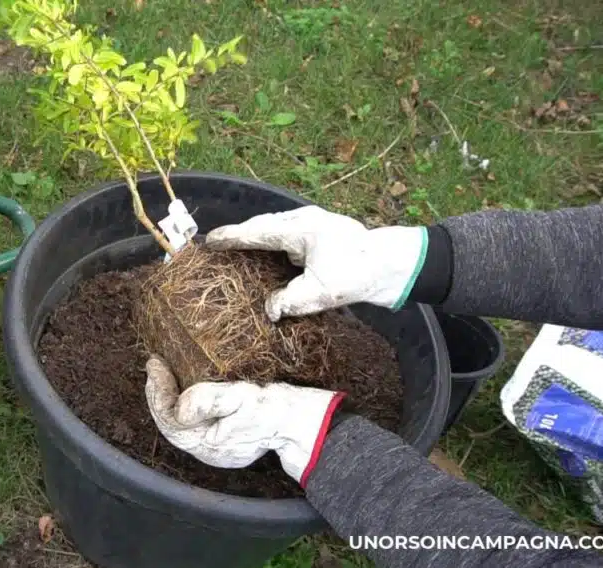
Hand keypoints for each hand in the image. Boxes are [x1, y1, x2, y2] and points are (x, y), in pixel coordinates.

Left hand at [144, 355, 343, 485]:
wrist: (301, 423)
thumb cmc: (274, 409)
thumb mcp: (243, 398)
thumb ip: (209, 401)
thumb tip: (179, 407)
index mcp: (208, 444)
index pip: (170, 419)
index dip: (158, 392)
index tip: (155, 364)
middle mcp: (207, 452)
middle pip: (170, 425)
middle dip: (157, 396)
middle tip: (153, 368)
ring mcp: (215, 450)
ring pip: (179, 427)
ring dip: (166, 401)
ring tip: (159, 376)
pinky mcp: (223, 441)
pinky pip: (191, 425)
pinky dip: (179, 406)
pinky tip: (179, 390)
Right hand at [205, 206, 426, 319]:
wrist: (392, 265)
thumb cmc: (357, 275)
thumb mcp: (321, 293)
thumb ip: (291, 301)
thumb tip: (269, 311)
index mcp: (300, 229)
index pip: (256, 232)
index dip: (231, 237)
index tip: (210, 241)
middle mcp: (303, 220)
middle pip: (263, 225)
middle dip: (240, 234)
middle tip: (217, 244)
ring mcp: (312, 223)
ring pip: (274, 227)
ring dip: (255, 236)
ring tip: (236, 248)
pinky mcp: (320, 232)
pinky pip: (286, 233)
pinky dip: (270, 241)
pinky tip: (266, 254)